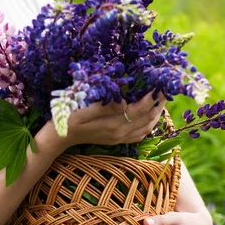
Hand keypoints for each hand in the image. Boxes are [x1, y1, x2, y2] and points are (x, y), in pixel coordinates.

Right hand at [37, 88, 167, 154]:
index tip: (159, 84)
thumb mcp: (82, 109)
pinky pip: (139, 135)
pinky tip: (149, 116)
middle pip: (148, 119)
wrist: (58, 138)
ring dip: (156, 114)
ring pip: (146, 128)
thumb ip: (105, 107)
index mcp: (113, 124)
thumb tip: (125, 102)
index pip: (140, 109)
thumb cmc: (67, 119)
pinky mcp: (116, 140)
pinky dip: (149, 125)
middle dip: (159, 104)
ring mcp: (118, 138)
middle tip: (166, 88)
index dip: (152, 97)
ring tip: (161, 99)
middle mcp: (119, 133)